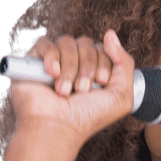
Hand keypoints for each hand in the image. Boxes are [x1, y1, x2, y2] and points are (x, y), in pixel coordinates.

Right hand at [8, 29, 135, 150]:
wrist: (58, 127)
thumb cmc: (89, 116)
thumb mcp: (121, 96)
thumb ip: (125, 64)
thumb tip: (110, 33)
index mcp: (96, 70)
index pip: (103, 48)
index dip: (105, 63)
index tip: (102, 83)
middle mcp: (76, 63)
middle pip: (86, 42)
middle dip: (87, 66)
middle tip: (83, 90)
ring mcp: (56, 60)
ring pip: (67, 42)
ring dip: (71, 68)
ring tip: (66, 91)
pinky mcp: (35, 60)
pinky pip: (46, 43)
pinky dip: (51, 58)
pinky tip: (52, 75)